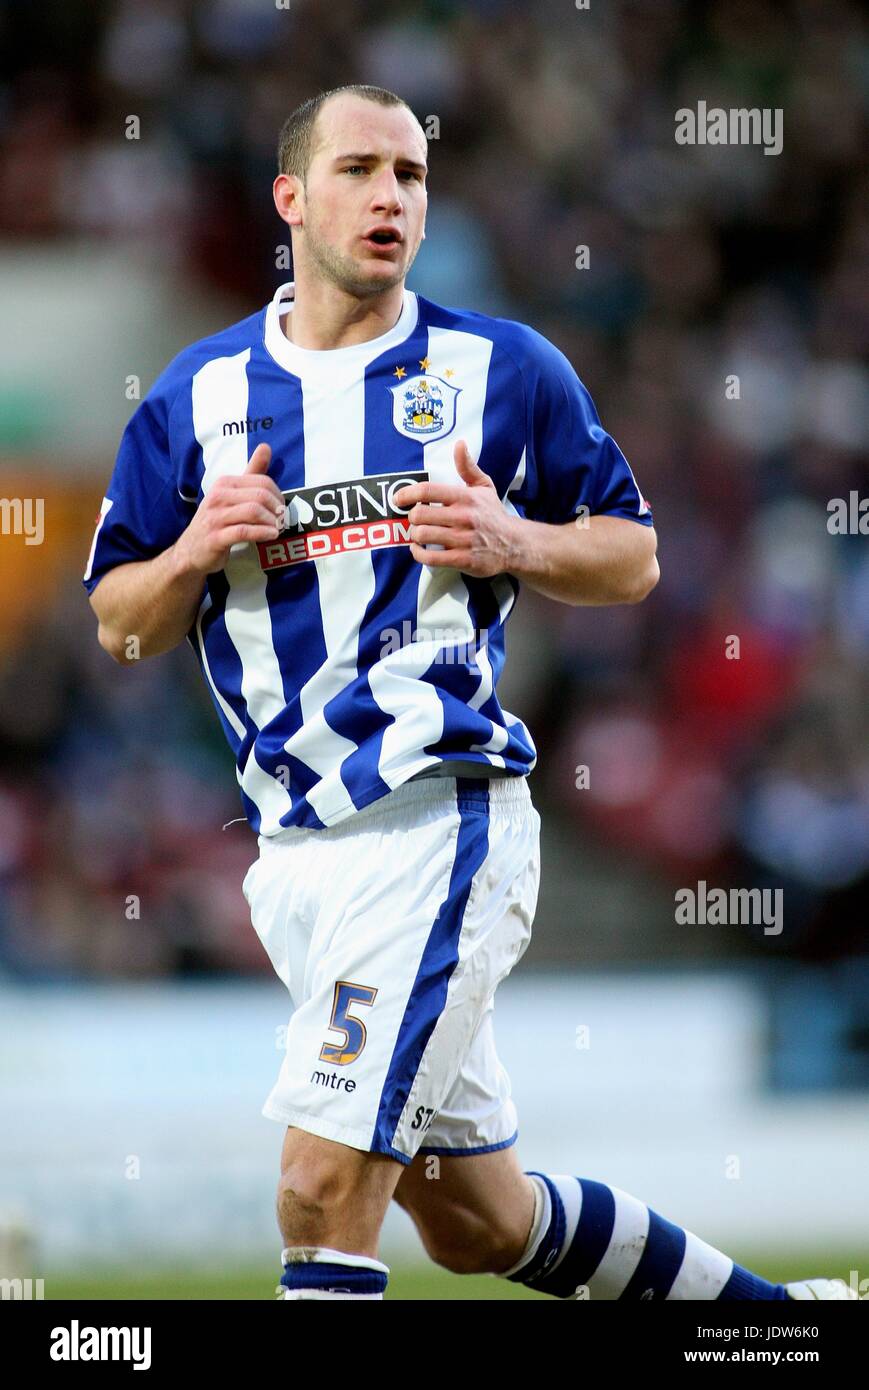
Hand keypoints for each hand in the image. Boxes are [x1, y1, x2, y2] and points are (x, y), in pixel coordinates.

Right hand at [172, 443, 285, 576]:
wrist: (190, 551)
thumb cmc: (216, 521)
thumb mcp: (231, 494)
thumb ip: (250, 472)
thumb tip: (266, 446)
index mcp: (224, 483)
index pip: (261, 481)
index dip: (278, 495)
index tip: (281, 508)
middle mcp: (218, 496)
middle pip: (260, 496)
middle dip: (277, 509)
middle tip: (282, 520)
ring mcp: (216, 517)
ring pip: (254, 511)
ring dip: (272, 522)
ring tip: (276, 529)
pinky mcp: (216, 537)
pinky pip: (245, 531)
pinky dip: (262, 533)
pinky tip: (270, 535)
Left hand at [393, 440, 521, 577]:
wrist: (515, 545)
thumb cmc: (493, 515)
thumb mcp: (484, 487)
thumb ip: (467, 467)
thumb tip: (459, 444)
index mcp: (465, 497)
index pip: (428, 491)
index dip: (407, 494)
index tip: (398, 498)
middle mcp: (464, 517)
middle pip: (420, 515)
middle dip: (411, 517)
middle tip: (415, 519)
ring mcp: (463, 540)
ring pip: (422, 535)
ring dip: (414, 535)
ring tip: (418, 534)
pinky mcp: (463, 560)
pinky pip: (430, 558)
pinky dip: (418, 554)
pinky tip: (418, 549)